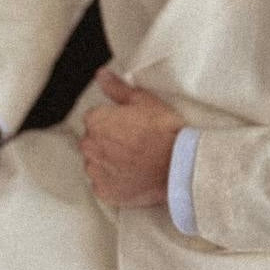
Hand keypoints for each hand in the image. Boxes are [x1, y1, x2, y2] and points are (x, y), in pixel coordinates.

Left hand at [79, 68, 184, 207]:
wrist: (179, 165)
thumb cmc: (163, 130)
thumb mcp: (143, 100)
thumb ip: (117, 88)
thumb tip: (101, 75)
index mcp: (96, 121)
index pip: (96, 118)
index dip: (114, 121)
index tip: (131, 125)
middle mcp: (90, 147)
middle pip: (94, 141)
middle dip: (109, 141)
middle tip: (134, 142)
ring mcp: (96, 172)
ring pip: (97, 163)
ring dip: (110, 161)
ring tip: (135, 160)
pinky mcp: (105, 193)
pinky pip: (104, 184)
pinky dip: (115, 181)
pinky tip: (133, 175)